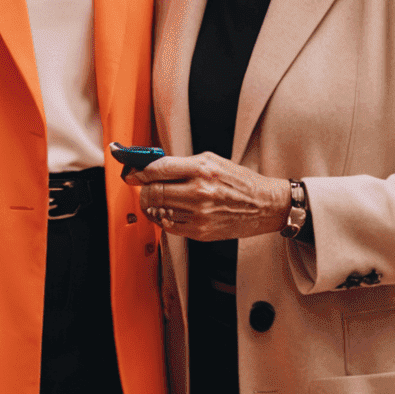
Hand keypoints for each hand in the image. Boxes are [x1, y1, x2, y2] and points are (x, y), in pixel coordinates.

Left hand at [128, 153, 291, 241]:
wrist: (264, 205)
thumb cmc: (239, 181)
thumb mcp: (212, 161)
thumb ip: (181, 164)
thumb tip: (151, 166)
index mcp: (202, 169)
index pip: (157, 169)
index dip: (138, 170)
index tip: (130, 171)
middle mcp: (199, 192)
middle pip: (152, 191)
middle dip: (143, 189)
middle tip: (143, 186)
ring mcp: (199, 215)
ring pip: (157, 210)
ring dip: (153, 204)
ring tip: (159, 198)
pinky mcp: (199, 232)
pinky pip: (168, 226)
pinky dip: (164, 218)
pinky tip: (171, 211)